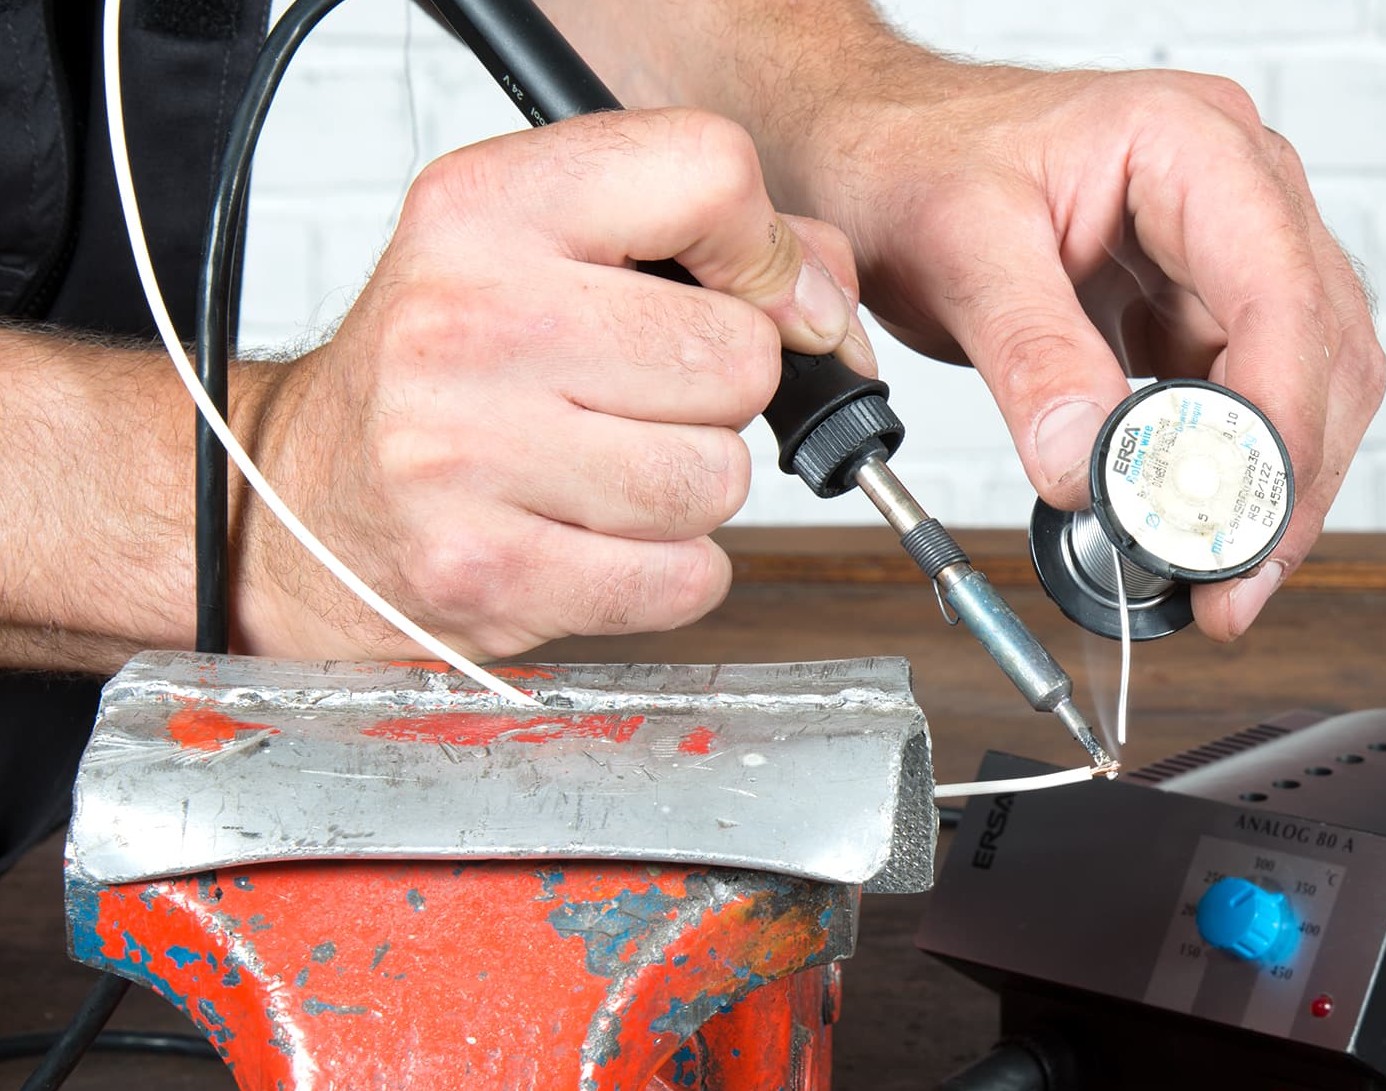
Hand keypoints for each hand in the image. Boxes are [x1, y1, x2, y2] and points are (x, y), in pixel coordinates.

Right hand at [231, 108, 868, 659]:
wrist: (301, 498)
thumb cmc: (444, 368)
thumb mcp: (541, 249)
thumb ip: (706, 238)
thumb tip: (828, 301)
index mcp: (486, 206)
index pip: (709, 173)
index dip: (767, 249)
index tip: (755, 295)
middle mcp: (467, 318)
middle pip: (736, 354)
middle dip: (719, 392)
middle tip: (642, 399)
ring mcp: (465, 451)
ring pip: (717, 476)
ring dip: (689, 487)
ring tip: (606, 471)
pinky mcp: (483, 570)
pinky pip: (684, 577)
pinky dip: (668, 571)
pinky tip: (597, 539)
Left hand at [794, 65, 1385, 639]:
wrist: (879, 144)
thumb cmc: (914, 154)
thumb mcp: (958, 246)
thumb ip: (1028, 353)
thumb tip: (1081, 464)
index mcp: (1191, 142)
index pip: (1281, 293)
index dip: (1276, 421)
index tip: (1233, 521)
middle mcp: (1236, 188)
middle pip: (1319, 351)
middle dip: (1282, 480)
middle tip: (1229, 587)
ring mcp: (1223, 248)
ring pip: (1300, 383)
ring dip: (1262, 487)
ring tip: (1210, 578)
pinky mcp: (1194, 302)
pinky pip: (1240, 396)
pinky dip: (1219, 470)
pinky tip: (1183, 523)